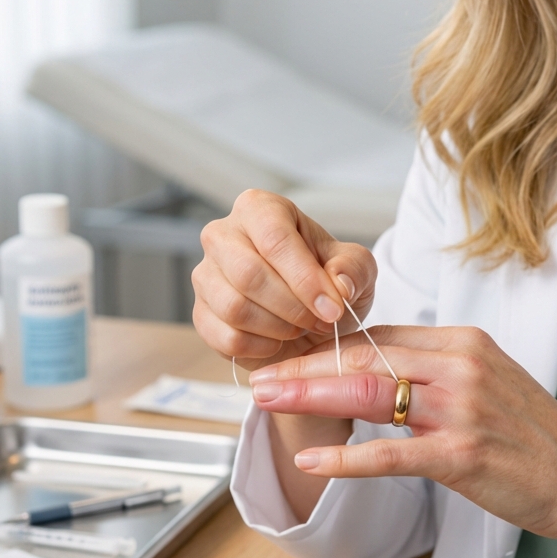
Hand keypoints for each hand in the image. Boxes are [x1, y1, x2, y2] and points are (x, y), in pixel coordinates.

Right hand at [192, 189, 376, 369]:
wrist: (309, 315)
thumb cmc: (327, 281)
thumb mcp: (356, 268)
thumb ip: (353, 269)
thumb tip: (339, 284)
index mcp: (259, 209)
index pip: (276, 239)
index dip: (306, 279)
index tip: (334, 308)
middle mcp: (222, 235)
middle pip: (249, 274)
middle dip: (293, 307)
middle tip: (322, 322)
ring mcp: (205, 275)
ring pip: (234, 308)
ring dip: (278, 328)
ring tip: (301, 328)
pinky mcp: (201, 313)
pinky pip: (226, 337)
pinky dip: (261, 348)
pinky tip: (279, 341)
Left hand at [249, 325, 556, 557]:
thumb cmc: (534, 437)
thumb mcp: (488, 383)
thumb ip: (436, 371)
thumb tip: (379, 366)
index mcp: (464, 343)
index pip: (380, 336)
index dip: (328, 348)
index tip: (290, 358)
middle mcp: (461, 366)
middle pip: (365, 358)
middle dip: (305, 366)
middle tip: (258, 376)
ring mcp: (462, 410)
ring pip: (369, 394)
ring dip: (310, 397)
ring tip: (266, 401)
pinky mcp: (462, 456)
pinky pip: (389, 452)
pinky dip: (344, 456)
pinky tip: (310, 457)